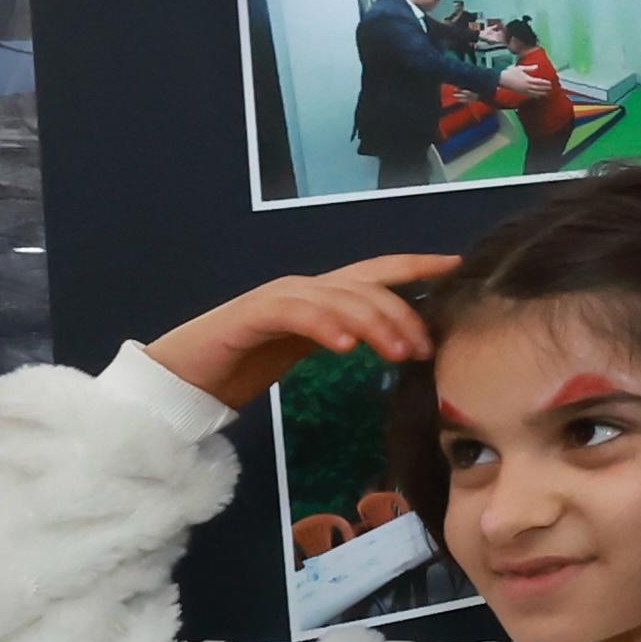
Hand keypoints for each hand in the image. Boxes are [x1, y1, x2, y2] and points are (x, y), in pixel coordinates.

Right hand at [145, 256, 464, 409]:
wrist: (184, 376)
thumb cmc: (246, 365)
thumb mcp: (308, 351)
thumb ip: (346, 337)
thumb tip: (402, 347)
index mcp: (322, 295)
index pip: (377, 271)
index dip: (417, 265)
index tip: (456, 265)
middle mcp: (305, 288)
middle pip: (366, 286)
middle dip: (402, 313)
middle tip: (426, 349)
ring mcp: (278, 297)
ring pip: (339, 297)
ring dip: (374, 323)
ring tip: (398, 352)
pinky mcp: (252, 314)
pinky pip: (297, 313)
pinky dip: (325, 326)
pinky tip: (346, 346)